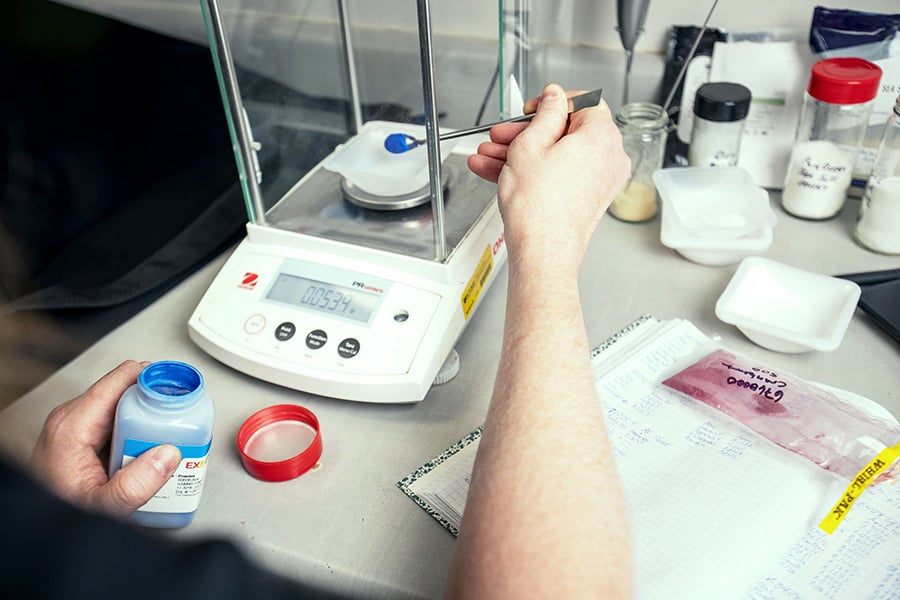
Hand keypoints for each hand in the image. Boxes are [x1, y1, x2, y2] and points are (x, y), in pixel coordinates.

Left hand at [30, 360, 181, 517]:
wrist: (39, 522)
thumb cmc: (57, 511)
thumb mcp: (100, 507)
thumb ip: (134, 486)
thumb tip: (169, 455)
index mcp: (73, 425)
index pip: (122, 378)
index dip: (155, 379)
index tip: (180, 392)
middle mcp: (73, 417)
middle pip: (128, 391)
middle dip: (157, 407)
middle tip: (177, 429)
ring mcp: (79, 423)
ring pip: (125, 406)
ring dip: (149, 422)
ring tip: (165, 445)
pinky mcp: (85, 433)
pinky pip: (119, 420)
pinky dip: (138, 432)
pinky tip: (147, 454)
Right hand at [468, 83, 629, 272]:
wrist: (542, 251)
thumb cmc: (538, 207)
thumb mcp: (530, 144)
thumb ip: (546, 113)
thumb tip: (555, 97)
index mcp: (602, 136)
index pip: (584, 102)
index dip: (553, 102)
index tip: (532, 109)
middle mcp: (609, 157)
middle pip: (566, 131)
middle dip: (527, 133)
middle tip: (503, 136)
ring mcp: (601, 180)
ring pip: (558, 155)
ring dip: (522, 154)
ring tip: (491, 157)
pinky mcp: (589, 198)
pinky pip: (561, 174)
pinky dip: (535, 171)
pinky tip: (501, 173)